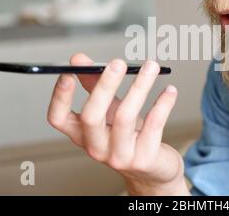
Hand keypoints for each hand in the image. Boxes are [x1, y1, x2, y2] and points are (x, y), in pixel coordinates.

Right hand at [47, 53, 189, 194]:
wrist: (152, 170)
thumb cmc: (129, 136)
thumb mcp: (110, 110)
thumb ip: (94, 84)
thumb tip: (79, 59)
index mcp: (82, 135)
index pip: (58, 119)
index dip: (60, 96)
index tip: (69, 71)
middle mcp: (96, 147)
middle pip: (91, 116)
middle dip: (105, 86)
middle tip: (117, 63)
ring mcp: (120, 156)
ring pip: (125, 117)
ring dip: (139, 87)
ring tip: (151, 67)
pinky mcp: (144, 158)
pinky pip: (153, 125)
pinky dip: (162, 103)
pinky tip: (170, 90)